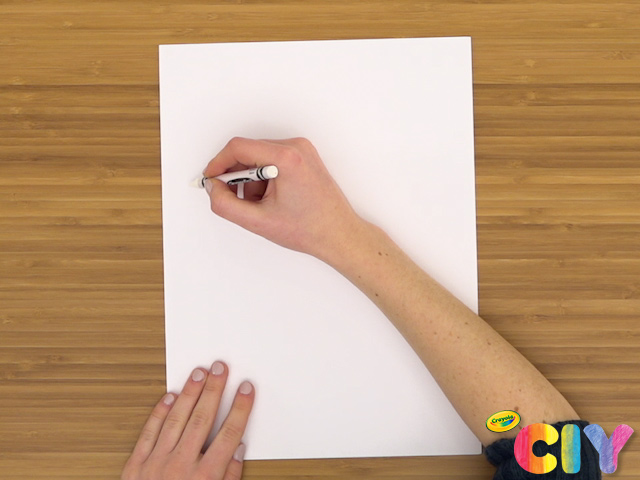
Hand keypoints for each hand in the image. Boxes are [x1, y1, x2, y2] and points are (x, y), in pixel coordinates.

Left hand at [121, 362, 254, 479]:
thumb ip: (228, 478)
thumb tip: (237, 450)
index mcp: (205, 477)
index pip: (229, 433)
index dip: (240, 408)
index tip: (246, 389)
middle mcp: (181, 466)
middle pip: (203, 418)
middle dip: (215, 389)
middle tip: (221, 368)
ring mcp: (156, 463)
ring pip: (176, 418)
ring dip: (189, 393)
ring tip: (198, 373)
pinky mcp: (135, 466)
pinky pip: (149, 432)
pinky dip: (159, 413)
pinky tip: (169, 396)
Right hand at [203, 137, 365, 262]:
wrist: (339, 235)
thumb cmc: (309, 229)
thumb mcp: (258, 221)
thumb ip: (225, 204)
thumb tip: (212, 188)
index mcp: (287, 158)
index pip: (238, 147)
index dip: (218, 164)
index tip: (210, 180)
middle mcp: (296, 148)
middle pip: (248, 151)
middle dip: (238, 177)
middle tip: (239, 201)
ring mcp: (302, 151)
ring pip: (259, 158)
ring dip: (252, 181)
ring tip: (263, 206)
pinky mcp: (304, 158)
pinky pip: (272, 161)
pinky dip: (265, 179)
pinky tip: (273, 200)